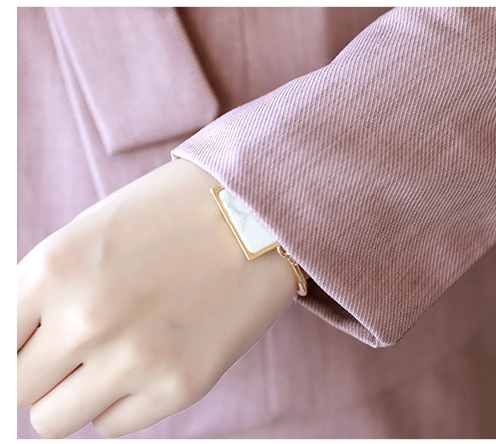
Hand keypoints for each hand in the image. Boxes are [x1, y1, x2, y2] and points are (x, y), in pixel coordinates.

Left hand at [17, 159, 297, 437]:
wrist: (261, 214)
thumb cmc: (172, 218)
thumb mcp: (88, 236)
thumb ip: (40, 294)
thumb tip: (15, 354)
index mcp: (53, 269)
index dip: (14, 348)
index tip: (35, 347)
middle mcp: (88, 318)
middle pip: (19, 391)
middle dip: (42, 372)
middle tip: (76, 349)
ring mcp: (136, 357)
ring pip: (56, 418)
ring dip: (76, 393)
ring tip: (113, 356)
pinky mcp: (181, 384)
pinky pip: (113, 424)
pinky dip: (123, 400)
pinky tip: (152, 359)